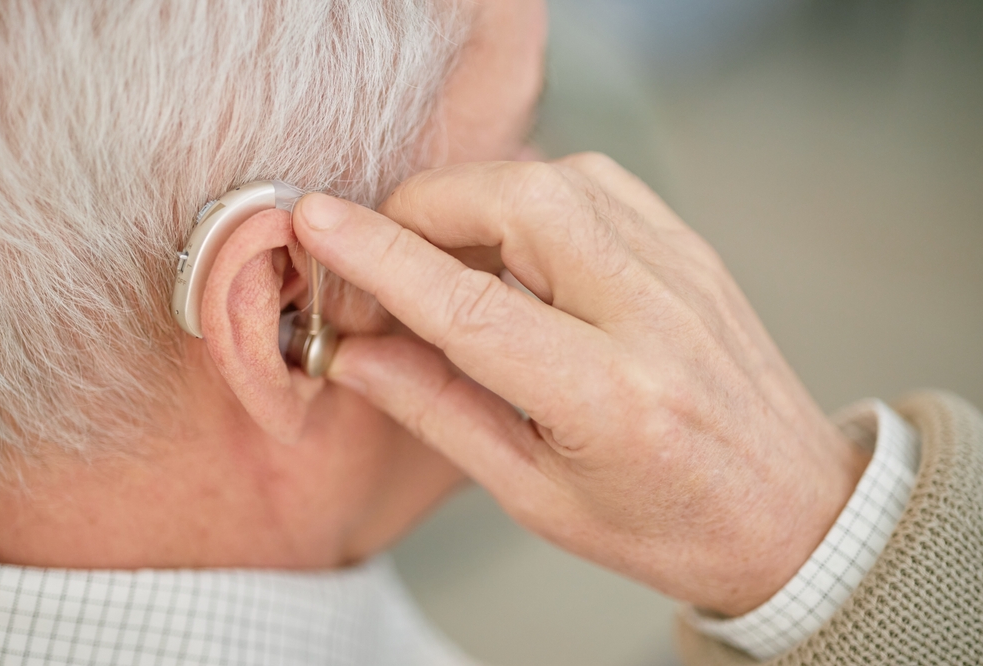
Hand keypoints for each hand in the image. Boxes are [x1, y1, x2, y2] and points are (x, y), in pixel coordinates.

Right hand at [292, 154, 869, 614]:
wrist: (788, 510)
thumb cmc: (665, 523)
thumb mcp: (536, 497)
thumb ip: (439, 412)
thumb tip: (356, 354)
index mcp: (609, 399)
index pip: (469, 304)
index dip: (380, 257)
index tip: (317, 222)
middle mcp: (652, 315)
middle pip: (519, 203)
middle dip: (425, 210)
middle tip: (384, 256)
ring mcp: (680, 269)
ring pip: (555, 178)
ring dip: (475, 201)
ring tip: (445, 259)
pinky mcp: (688, 247)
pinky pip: (595, 182)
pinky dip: (531, 197)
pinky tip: (513, 246)